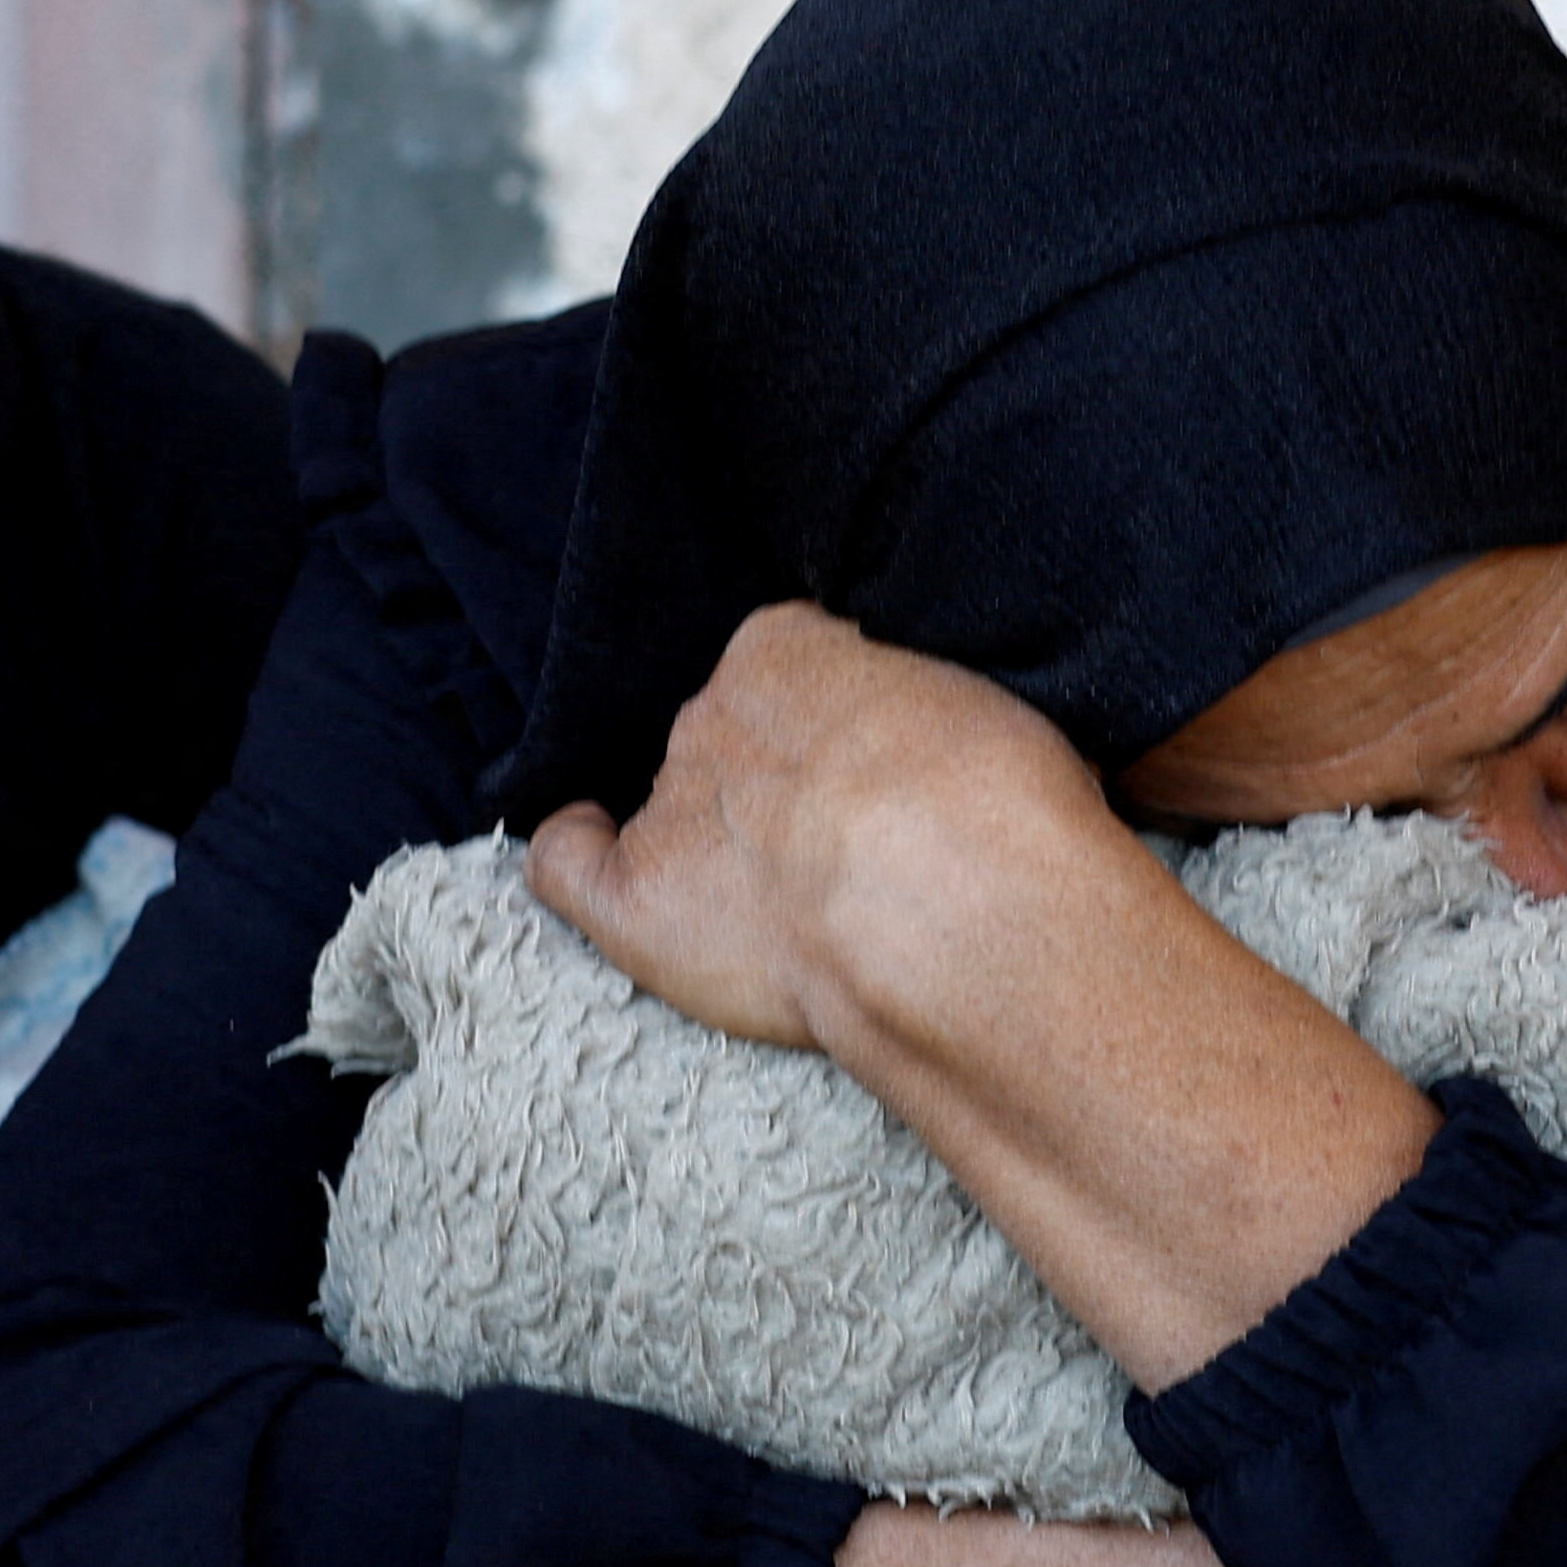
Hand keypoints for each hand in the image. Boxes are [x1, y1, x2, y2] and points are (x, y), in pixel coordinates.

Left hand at [522, 601, 1124, 1057]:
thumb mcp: (993, 707)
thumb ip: (931, 712)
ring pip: (672, 805)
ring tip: (790, 899)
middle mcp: (715, 714)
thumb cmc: (1002, 811)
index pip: (788, 662)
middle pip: (727, 739)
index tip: (881, 768)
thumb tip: (939, 744)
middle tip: (859, 851)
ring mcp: (671, 805)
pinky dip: (570, 855)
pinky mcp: (637, 902)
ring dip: (712, 839)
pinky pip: (564, 867)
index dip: (833, 722)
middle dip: (779, 788)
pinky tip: (590, 852)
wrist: (961, 918)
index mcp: (789, 648)